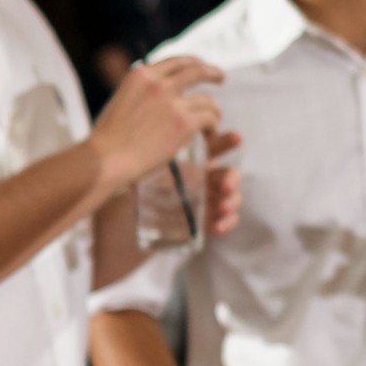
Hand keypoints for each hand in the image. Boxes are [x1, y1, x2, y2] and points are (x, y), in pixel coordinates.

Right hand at [89, 57, 224, 198]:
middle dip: (212, 72)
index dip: (192, 63)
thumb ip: (139, 93)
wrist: (104, 160)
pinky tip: (209, 134)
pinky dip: (213, 126)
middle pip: (197, 70)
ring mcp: (172, 103)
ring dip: (213, 110)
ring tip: (213, 120)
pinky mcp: (183, 123)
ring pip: (207, 99)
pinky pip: (209, 118)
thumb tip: (153, 97)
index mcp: (141, 75)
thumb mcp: (119, 102)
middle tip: (220, 78)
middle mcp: (158, 83)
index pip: (174, 61)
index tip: (200, 67)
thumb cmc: (107, 140)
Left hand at [129, 131, 244, 251]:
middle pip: (228, 174)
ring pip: (232, 197)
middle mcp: (206, 179)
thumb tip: (147, 148)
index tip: (236, 137)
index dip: (227, 142)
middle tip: (226, 187)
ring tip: (222, 208)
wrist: (129, 220)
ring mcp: (209, 200)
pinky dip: (227, 223)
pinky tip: (218, 227)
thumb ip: (149, 159)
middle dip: (232, 179)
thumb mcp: (142, 170)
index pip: (215, 147)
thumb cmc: (137, 188)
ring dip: (232, 202)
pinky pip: (226, 221)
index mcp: (194, 161)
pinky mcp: (208, 221)